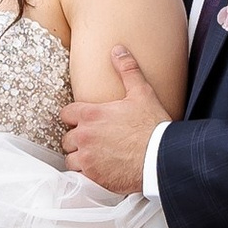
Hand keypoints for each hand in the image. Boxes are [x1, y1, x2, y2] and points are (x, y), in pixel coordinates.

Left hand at [63, 46, 170, 197]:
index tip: (84, 121)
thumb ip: (127, 70)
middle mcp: (84, 136)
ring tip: (94, 157)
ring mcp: (87, 158)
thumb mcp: (142, 93)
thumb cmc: (152, 126)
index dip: (75, 117)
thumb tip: (118, 50)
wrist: (160, 157)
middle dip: (77, 139)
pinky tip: (99, 171)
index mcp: (91, 115)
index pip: (67, 114)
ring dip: (79, 157)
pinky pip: (79, 176)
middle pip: (67, 138)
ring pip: (70, 158)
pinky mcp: (93, 177)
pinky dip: (86, 174)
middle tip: (92, 140)